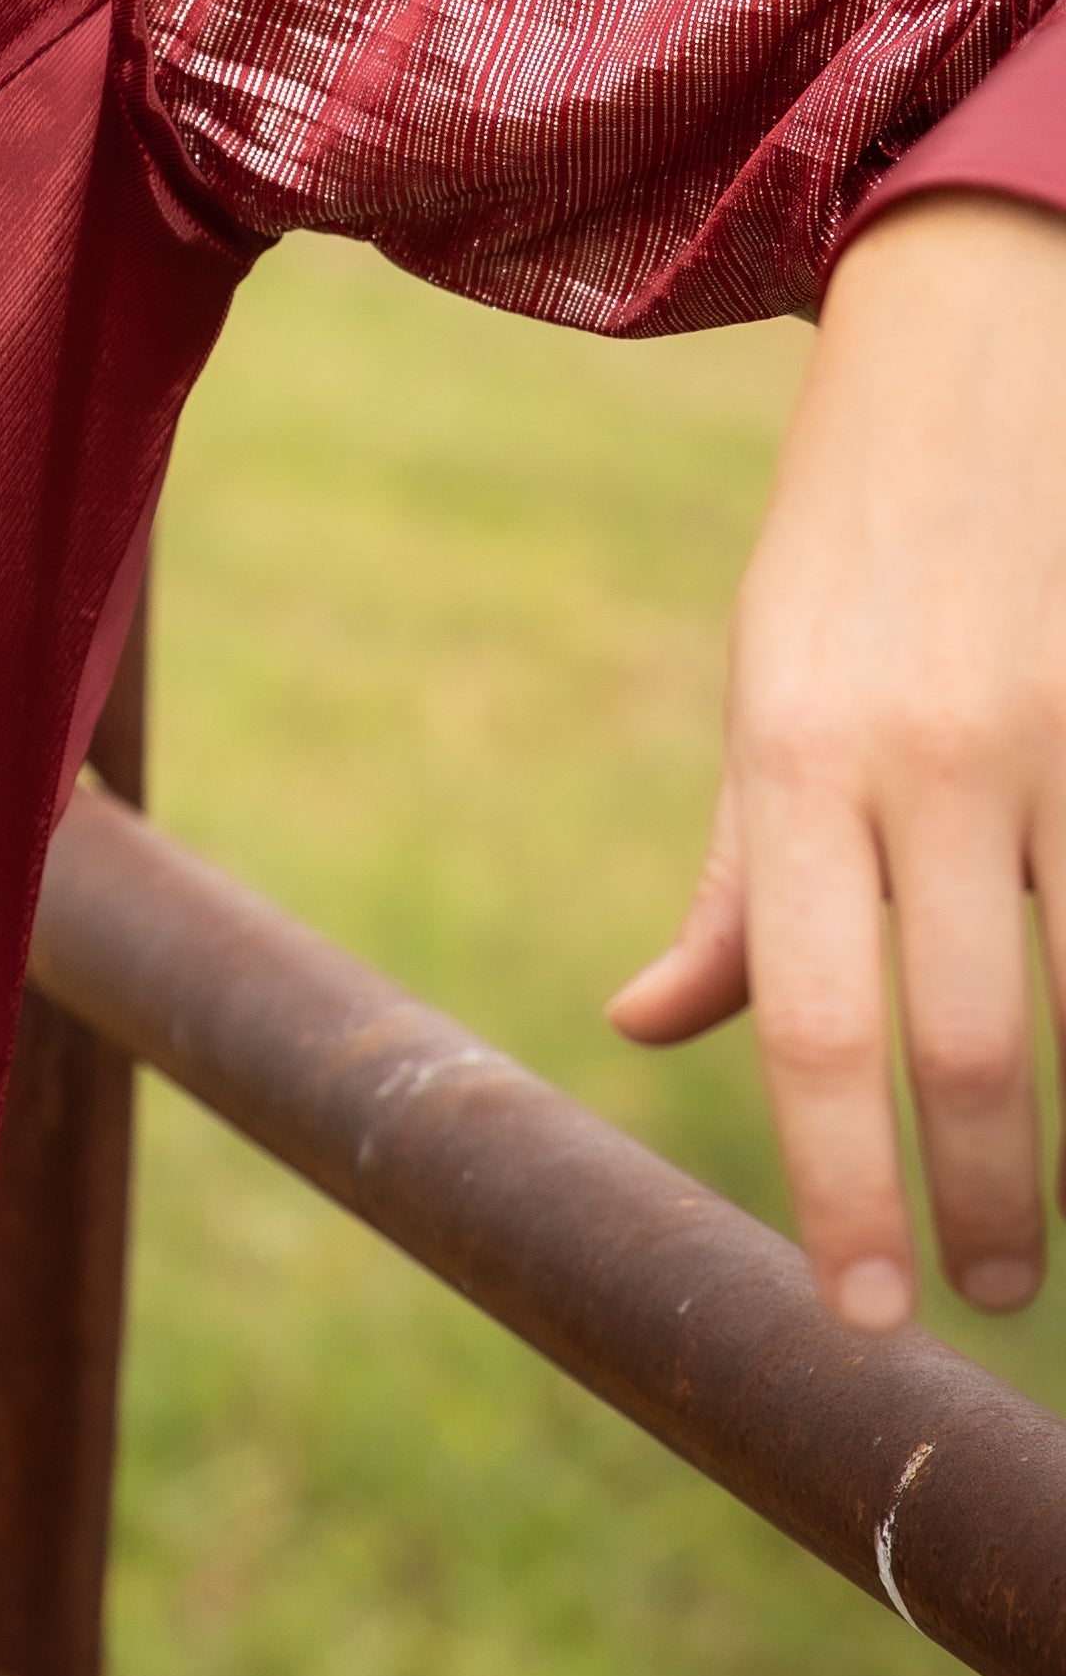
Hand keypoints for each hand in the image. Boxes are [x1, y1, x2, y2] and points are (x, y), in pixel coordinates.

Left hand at [613, 189, 1065, 1329]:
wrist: (980, 360)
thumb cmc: (852, 561)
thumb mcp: (763, 703)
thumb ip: (734, 884)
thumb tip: (649, 1025)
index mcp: (793, 760)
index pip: (813, 1024)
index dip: (842, 1189)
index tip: (866, 1315)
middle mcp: (921, 757)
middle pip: (956, 1042)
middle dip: (978, 1204)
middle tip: (984, 1295)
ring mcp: (1050, 735)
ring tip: (1048, 1233)